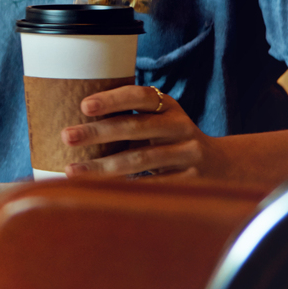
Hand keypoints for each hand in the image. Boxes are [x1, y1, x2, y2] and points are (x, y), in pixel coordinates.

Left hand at [63, 84, 219, 177]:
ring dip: (103, 166)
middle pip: (134, 127)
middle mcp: (179, 126)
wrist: (221, 165)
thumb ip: (127, 118)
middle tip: (66, 136)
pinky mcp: (191, 179)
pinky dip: (126, 188)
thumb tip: (73, 125)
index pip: (139, 96)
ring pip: (140, 159)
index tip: (84, 106)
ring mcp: (187, 153)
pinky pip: (153, 184)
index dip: (112, 99)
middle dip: (97, 133)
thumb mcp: (158, 122)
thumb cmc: (170, 140)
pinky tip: (101, 191)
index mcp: (167, 106)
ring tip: (72, 170)